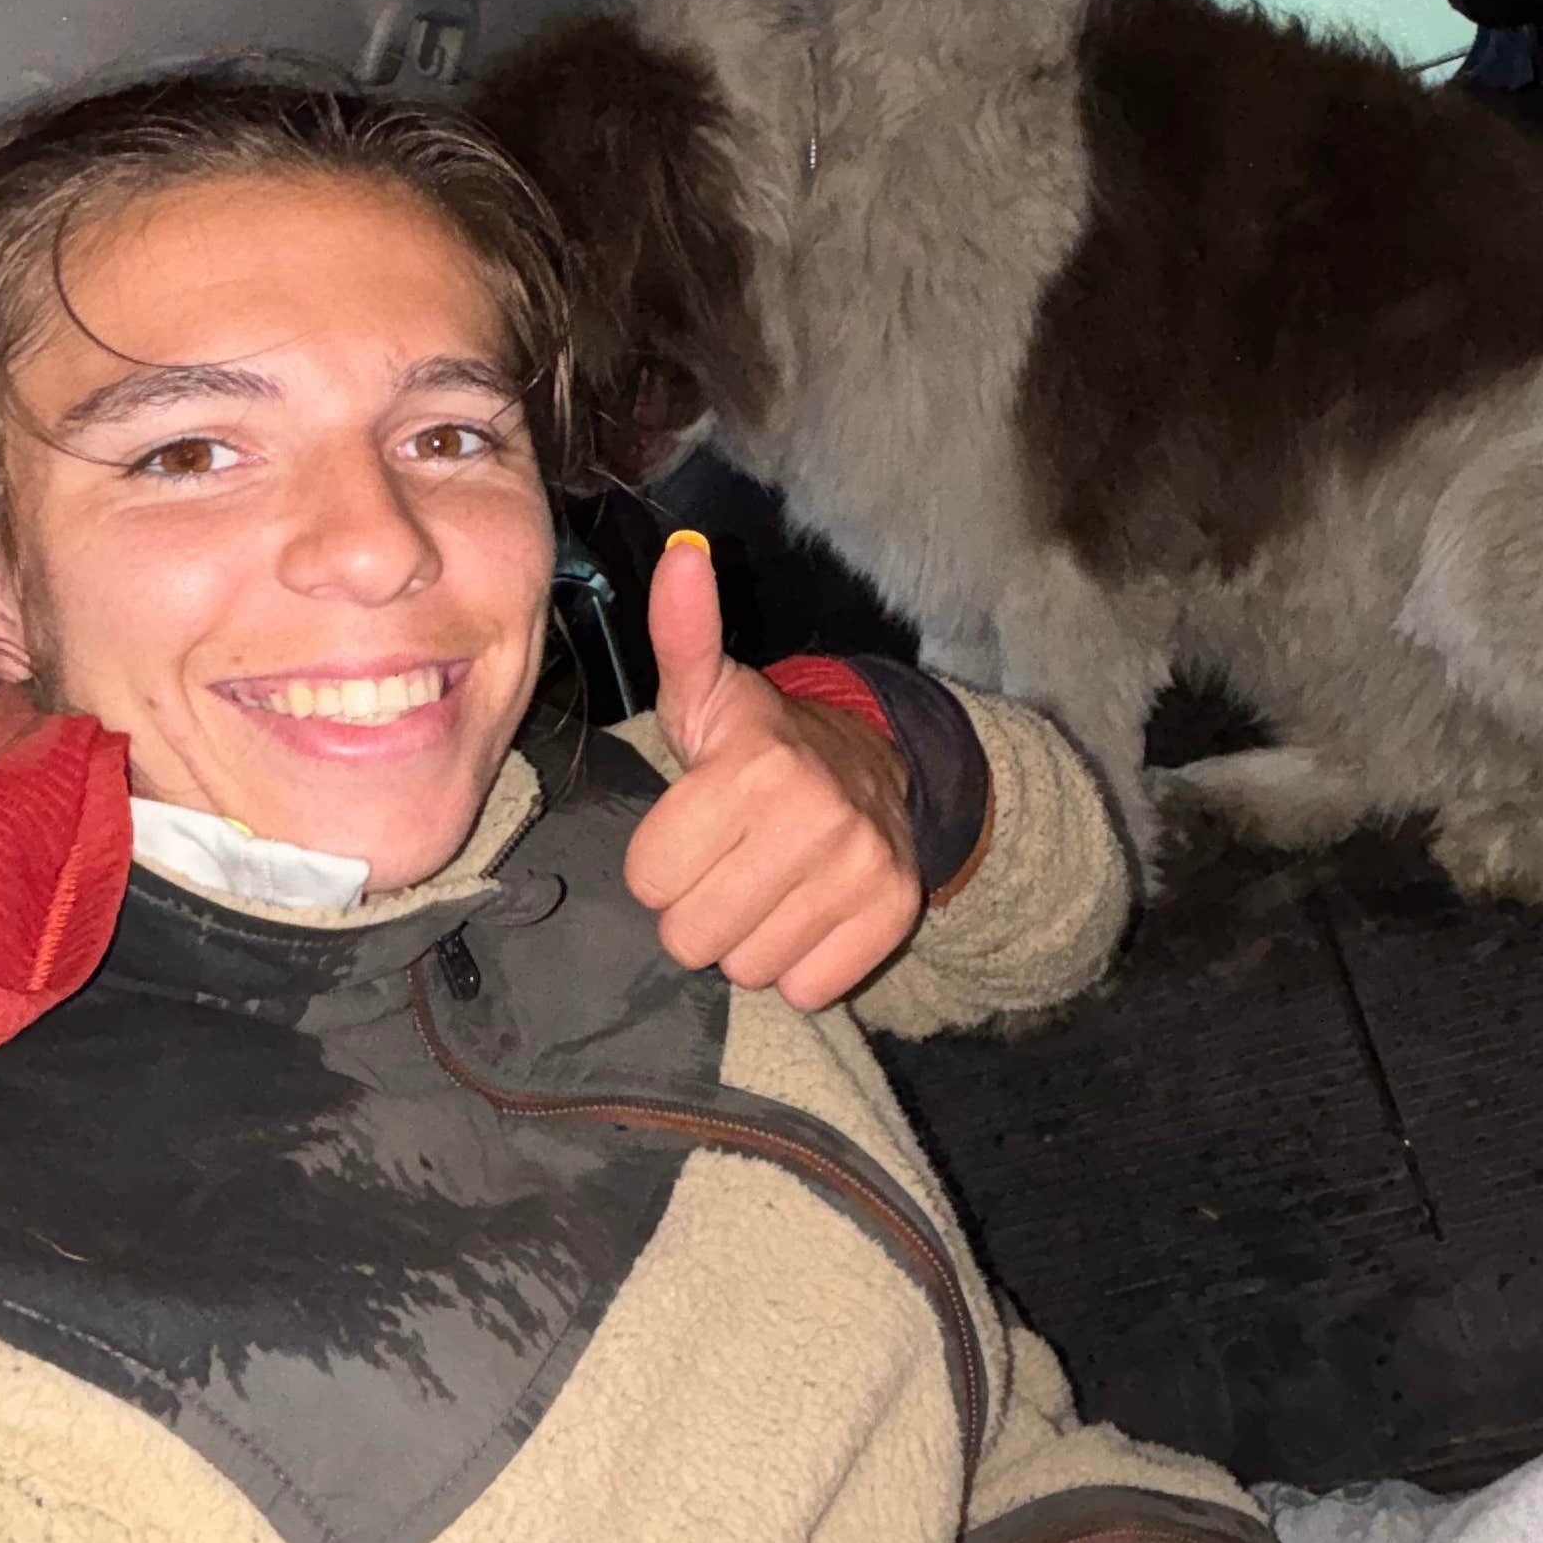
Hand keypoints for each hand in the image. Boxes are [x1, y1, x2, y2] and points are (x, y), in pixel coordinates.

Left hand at [622, 533, 922, 1009]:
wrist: (882, 769)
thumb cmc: (763, 743)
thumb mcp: (709, 692)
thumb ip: (683, 634)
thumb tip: (682, 551)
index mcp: (754, 766)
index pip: (648, 880)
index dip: (662, 862)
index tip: (694, 831)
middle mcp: (815, 817)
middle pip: (690, 936)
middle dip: (699, 909)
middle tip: (729, 865)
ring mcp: (861, 869)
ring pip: (747, 970)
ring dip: (750, 939)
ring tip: (769, 886)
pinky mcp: (894, 915)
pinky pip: (807, 991)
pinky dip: (801, 966)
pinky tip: (808, 912)